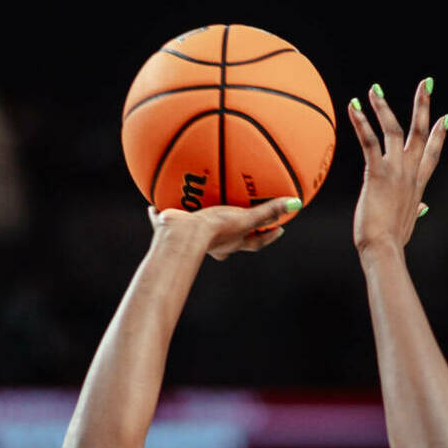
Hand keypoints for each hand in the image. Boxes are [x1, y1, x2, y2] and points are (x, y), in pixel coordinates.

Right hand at [150, 194, 301, 261]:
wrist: (181, 236)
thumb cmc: (214, 230)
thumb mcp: (245, 218)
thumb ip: (268, 211)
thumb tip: (295, 203)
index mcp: (231, 243)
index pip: (256, 242)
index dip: (267, 237)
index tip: (279, 230)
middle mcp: (214, 244)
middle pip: (229, 241)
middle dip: (233, 233)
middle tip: (239, 221)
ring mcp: (191, 239)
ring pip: (195, 232)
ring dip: (196, 224)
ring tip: (193, 211)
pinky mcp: (168, 231)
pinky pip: (162, 221)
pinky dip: (158, 214)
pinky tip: (152, 205)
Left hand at [349, 78, 446, 254]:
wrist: (384, 249)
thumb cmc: (392, 241)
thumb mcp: (408, 223)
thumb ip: (416, 211)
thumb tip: (424, 209)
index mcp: (417, 186)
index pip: (432, 155)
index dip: (439, 136)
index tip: (445, 118)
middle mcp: (410, 174)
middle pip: (420, 133)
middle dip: (423, 106)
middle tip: (426, 83)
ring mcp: (396, 171)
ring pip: (394, 130)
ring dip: (384, 107)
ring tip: (374, 89)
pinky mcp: (378, 173)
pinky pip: (370, 142)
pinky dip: (362, 123)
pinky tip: (354, 106)